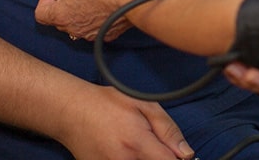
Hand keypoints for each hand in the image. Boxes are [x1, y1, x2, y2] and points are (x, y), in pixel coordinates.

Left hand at [36, 0, 140, 41]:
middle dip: (63, 0)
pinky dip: (93, 15)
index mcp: (60, 16)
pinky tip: (102, 3)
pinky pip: (92, 25)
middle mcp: (72, 29)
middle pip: (58, 17)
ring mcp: (88, 34)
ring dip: (77, 8)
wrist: (131, 1)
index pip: (40, 12)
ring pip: (75, 22)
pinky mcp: (105, 34)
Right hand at [57, 83, 195, 159]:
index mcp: (137, 143)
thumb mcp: (144, 105)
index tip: (181, 155)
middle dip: (162, 159)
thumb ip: (168, 130)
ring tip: (139, 147)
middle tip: (155, 147)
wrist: (71, 111)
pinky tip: (129, 153)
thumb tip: (187, 154)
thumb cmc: (108, 103)